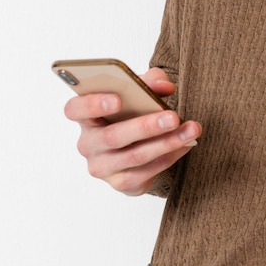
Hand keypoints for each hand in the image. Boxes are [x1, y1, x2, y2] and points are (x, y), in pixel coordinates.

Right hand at [64, 67, 201, 195]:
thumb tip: (165, 86)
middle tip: (173, 117)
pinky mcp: (120, 183)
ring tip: (191, 130)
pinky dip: (169, 156)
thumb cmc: (132, 112)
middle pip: (112, 136)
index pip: (75, 109)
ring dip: (166, 142)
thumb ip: (149, 82)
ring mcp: (102, 166)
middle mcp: (88, 143)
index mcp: (85, 116)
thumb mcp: (138, 92)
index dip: (92, 104)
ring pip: (134, 156)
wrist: (137, 145)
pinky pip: (146, 171)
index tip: (117, 100)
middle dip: (145, 126)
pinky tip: (185, 145)